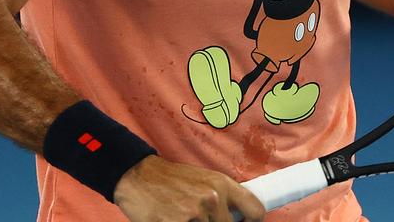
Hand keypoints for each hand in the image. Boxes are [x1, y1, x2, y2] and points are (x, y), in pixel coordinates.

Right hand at [114, 155, 264, 221]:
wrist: (138, 177)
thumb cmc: (171, 180)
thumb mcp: (203, 180)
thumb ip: (223, 197)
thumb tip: (238, 215)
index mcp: (222, 184)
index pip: (256, 211)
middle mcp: (213, 198)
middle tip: (200, 218)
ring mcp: (195, 214)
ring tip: (182, 216)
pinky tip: (173, 220)